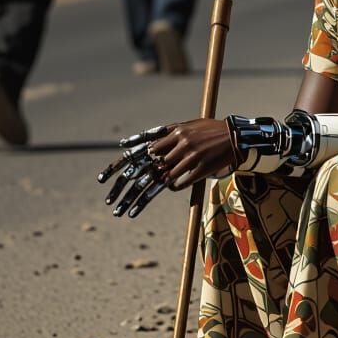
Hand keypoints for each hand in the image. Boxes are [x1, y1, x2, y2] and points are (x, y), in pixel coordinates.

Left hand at [97, 120, 236, 217]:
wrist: (234, 136)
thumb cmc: (207, 130)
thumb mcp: (183, 126)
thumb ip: (160, 135)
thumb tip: (132, 144)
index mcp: (172, 133)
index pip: (140, 154)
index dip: (119, 167)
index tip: (103, 180)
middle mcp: (178, 145)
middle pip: (145, 171)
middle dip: (124, 189)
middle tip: (110, 203)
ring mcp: (189, 158)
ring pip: (161, 181)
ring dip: (140, 198)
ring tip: (124, 210)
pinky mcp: (200, 169)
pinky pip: (178, 184)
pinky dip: (168, 190)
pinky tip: (149, 202)